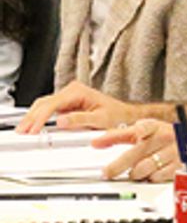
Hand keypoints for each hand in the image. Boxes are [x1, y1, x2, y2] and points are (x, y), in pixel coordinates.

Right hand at [17, 81, 134, 133]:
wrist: (128, 116)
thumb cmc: (119, 116)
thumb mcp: (101, 120)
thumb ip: (80, 120)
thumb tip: (61, 122)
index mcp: (78, 92)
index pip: (53, 105)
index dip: (41, 118)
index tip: (34, 129)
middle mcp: (72, 91)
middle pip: (44, 103)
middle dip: (32, 118)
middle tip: (23, 132)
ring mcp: (69, 97)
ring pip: (44, 105)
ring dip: (34, 118)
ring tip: (24, 130)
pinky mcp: (68, 104)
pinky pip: (50, 109)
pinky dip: (40, 118)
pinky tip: (34, 126)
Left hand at [94, 118, 179, 181]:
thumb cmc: (161, 136)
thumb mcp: (142, 130)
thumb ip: (117, 136)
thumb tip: (96, 143)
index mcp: (154, 127)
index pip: (145, 127)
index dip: (141, 129)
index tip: (135, 133)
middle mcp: (164, 138)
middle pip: (136, 154)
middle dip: (118, 166)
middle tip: (108, 172)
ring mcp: (172, 153)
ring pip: (145, 168)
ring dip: (135, 173)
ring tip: (133, 172)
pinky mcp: (178, 166)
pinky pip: (157, 177)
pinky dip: (149, 178)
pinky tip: (148, 174)